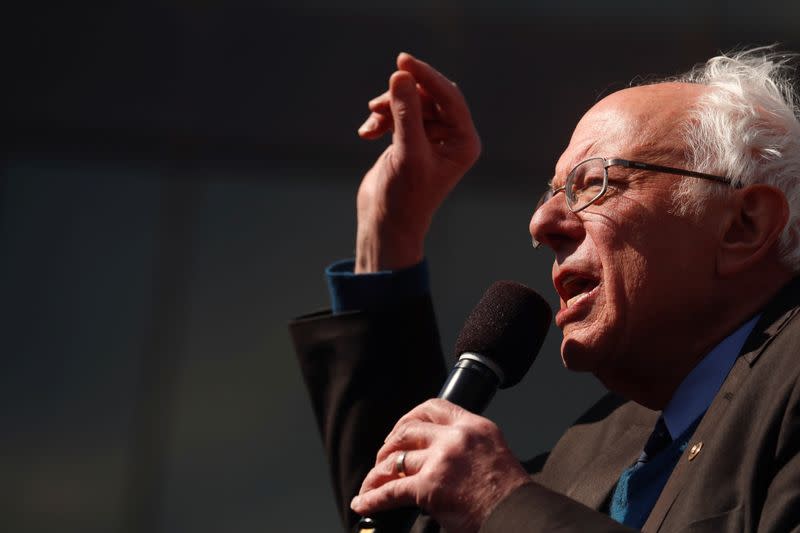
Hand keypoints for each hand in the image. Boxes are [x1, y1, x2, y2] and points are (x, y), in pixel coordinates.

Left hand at [351, 399, 530, 531]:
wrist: (517, 516)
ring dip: (377, 473)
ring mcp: (441, 460)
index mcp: (473, 426)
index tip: (401, 429)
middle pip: (408, 430)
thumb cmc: (509, 495)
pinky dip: (373, 497)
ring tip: (369, 484)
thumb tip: (437, 453)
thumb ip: (466, 445)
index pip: (434, 407)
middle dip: (389, 445)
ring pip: (396, 460)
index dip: (410, 417)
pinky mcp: (430, 486)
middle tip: (383, 458)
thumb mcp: (493, 452)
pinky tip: (363, 501)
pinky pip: (391, 490)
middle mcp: (455, 437)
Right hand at [355, 53, 480, 271]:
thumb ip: (406, 113)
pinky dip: (381, 119)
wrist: (385, 225)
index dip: (426, 76)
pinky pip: (397, 114)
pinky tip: (366, 133)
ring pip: (410, 103)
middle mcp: (452, 138)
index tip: (402, 60)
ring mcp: (430, 138)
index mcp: (464, 142)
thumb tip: (401, 75)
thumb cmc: (403, 197)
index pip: (450, 97)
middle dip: (403, 96)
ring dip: (388, 109)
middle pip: (430, 96)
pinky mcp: (410, 140)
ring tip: (371, 123)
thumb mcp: (406, 153)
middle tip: (376, 104)